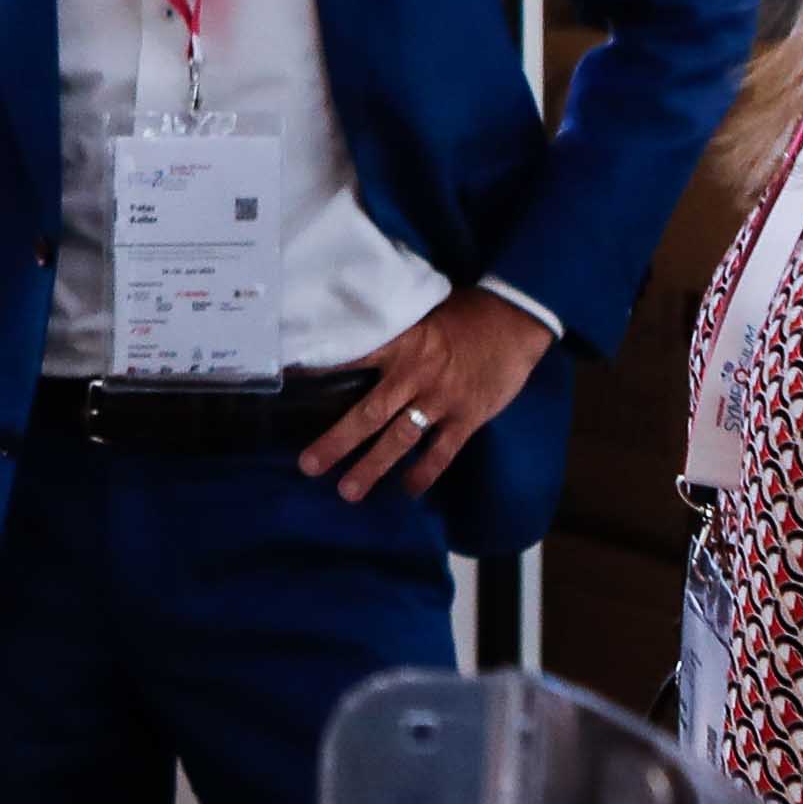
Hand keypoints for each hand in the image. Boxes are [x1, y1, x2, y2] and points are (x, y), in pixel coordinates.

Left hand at [299, 287, 562, 503]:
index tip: (287, 386)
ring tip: (347, 491)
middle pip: (368, 414)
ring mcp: (441, 400)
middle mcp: (415, 375)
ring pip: (399, 440)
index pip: (351, 359)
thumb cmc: (466, 312)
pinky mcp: (467, 417)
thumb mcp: (422, 311)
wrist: (515, 320)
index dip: (318, 372)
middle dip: (337, 442)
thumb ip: (394, 330)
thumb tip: (357, 333)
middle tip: (308, 466)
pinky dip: (424, 472)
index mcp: (401, 344)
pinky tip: (407, 489)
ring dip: (372, 467)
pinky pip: (441, 452)